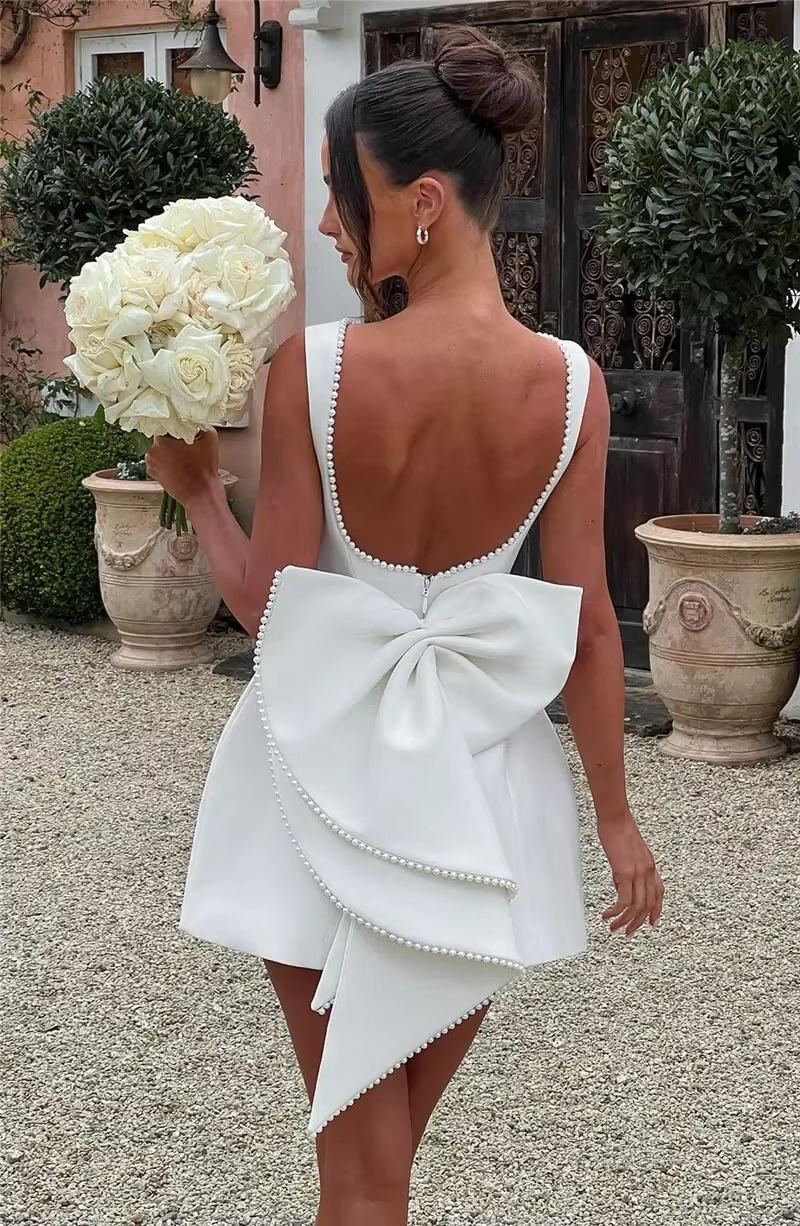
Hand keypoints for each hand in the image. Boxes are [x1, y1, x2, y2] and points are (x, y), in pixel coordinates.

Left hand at [145, 428, 220, 506]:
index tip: (184, 429)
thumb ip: (200, 424)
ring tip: (186, 459)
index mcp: (161, 439)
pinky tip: (181, 467)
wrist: (201, 495)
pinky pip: (160, 463)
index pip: (165, 424)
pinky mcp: (154, 475)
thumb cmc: (204, 469)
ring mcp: (151, 465)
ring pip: (160, 451)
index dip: (176, 426)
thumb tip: (195, 421)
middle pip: (162, 438)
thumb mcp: (210, 437)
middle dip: (173, 440)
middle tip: (187, 446)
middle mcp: (152, 451)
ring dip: (170, 452)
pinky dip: (168, 463)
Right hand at [597, 811, 662, 935]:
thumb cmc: (618, 828)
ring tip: (613, 928)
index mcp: (650, 865)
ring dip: (625, 921)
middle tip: (626, 933)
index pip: (659, 893)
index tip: (650, 923)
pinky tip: (607, 914)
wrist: (615, 817)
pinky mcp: (625, 873)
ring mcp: (638, 873)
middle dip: (637, 923)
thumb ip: (628, 869)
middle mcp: (648, 871)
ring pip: (637, 907)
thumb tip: (620, 884)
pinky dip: (616, 912)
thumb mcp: (628, 852)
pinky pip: (624, 900)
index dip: (656, 911)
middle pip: (648, 905)